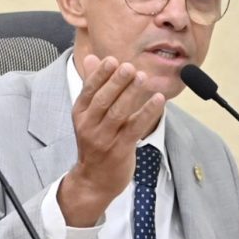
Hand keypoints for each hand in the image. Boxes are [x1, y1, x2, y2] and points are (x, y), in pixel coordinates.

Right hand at [58, 55, 164, 226]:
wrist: (95, 180)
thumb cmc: (96, 143)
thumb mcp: (89, 115)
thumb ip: (94, 86)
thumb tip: (93, 58)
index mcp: (80, 114)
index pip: (88, 90)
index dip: (100, 75)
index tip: (112, 59)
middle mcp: (89, 126)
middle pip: (103, 100)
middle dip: (117, 82)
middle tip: (130, 66)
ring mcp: (104, 139)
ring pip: (118, 113)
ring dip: (132, 94)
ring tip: (144, 77)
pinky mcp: (120, 150)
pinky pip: (135, 128)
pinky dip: (147, 112)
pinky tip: (158, 100)